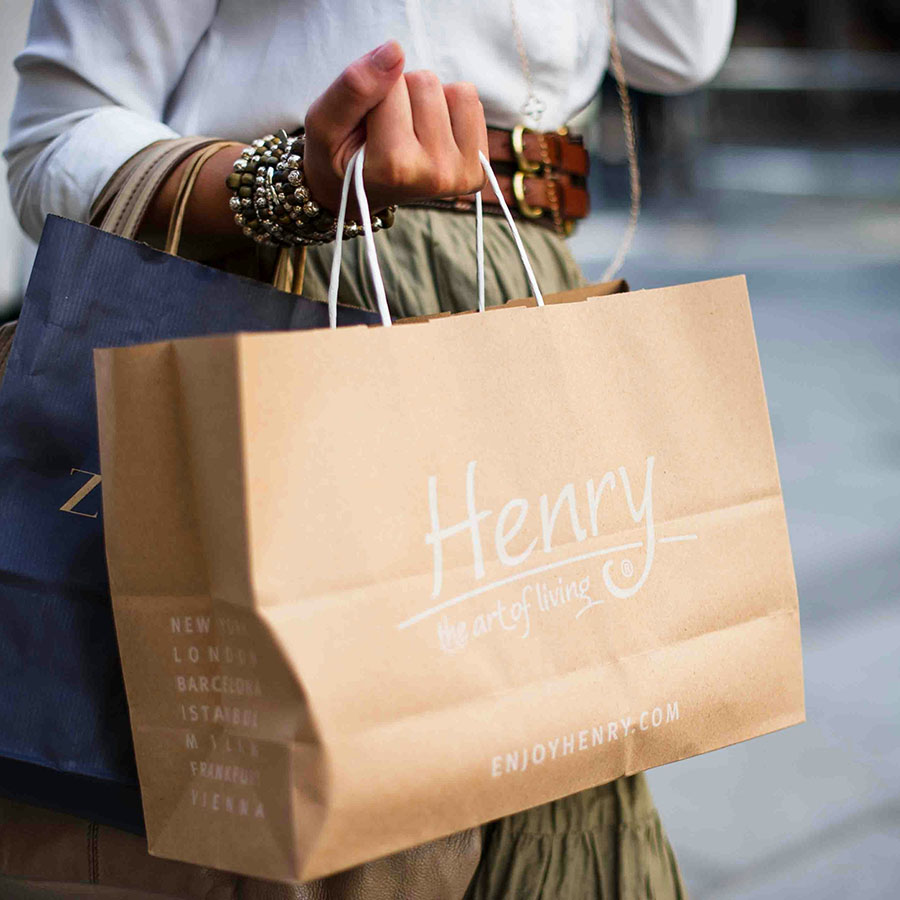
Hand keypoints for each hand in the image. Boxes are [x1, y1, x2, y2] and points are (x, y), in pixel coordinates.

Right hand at [303, 41, 487, 214]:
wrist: (357, 195)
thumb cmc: (338, 158)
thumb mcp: (325, 122)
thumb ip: (355, 87)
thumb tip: (395, 50)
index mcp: (396, 167)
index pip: (391, 81)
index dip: (373, 93)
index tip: (366, 128)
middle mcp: (434, 174)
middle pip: (426, 82)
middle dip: (402, 95)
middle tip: (386, 131)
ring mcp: (461, 174)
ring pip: (454, 90)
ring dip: (428, 101)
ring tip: (408, 133)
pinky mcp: (477, 168)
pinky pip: (471, 102)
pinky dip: (449, 108)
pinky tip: (430, 135)